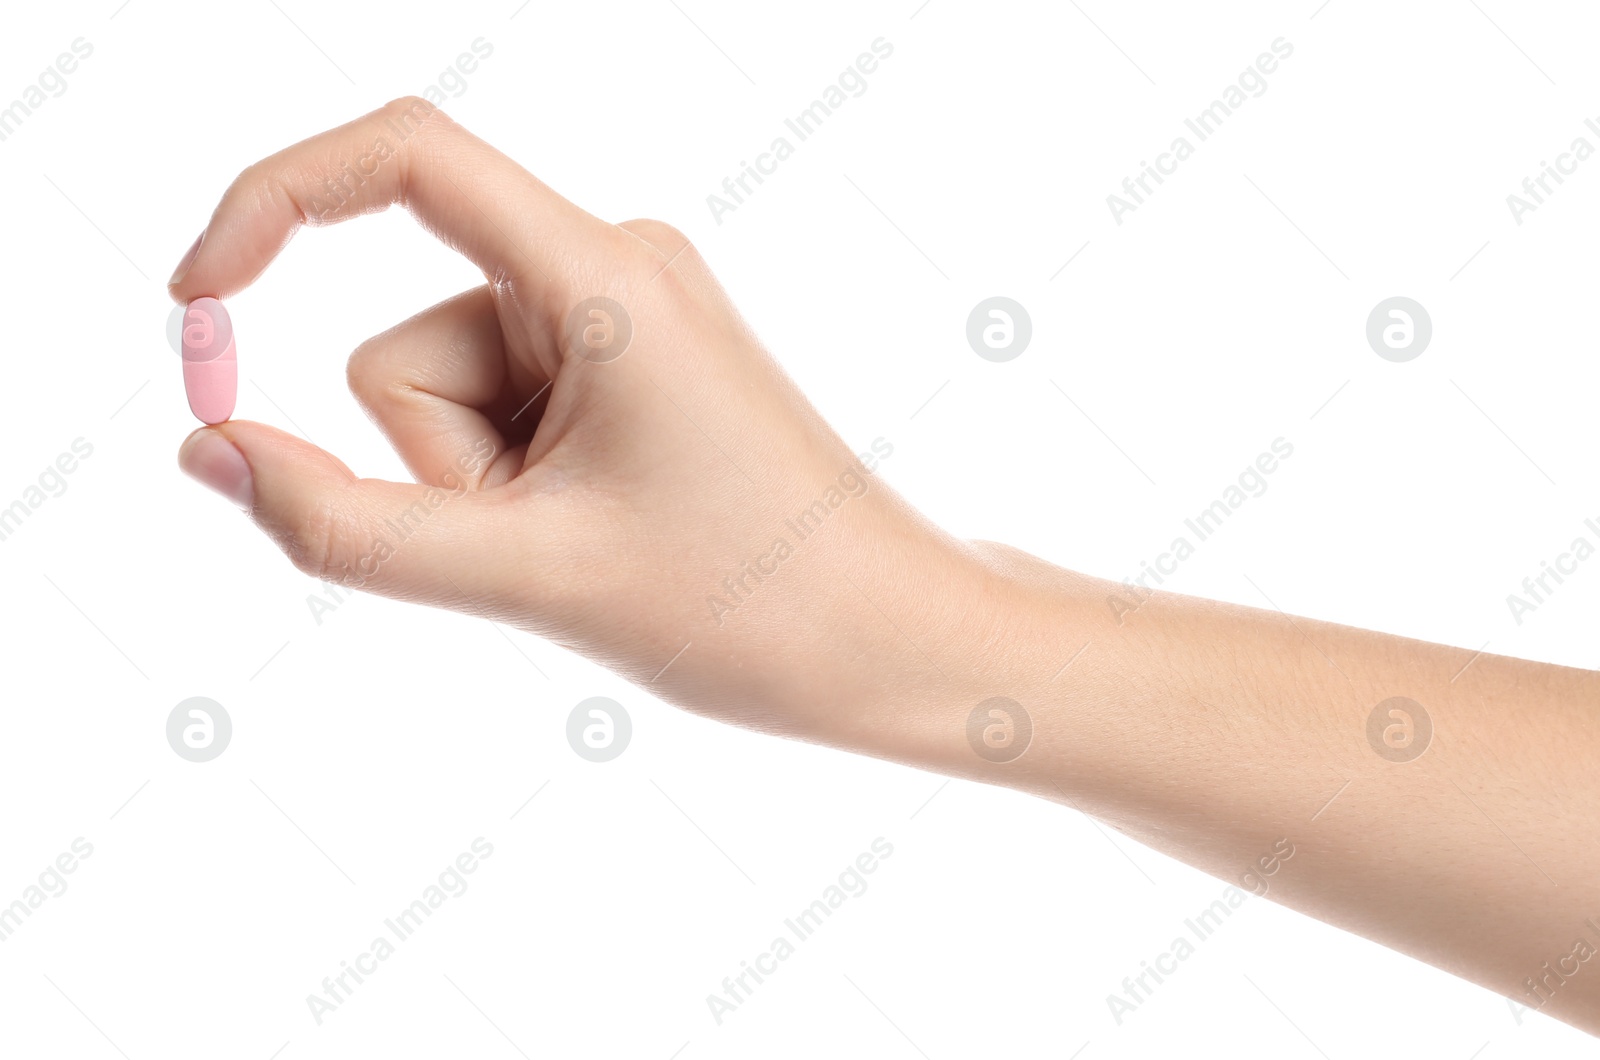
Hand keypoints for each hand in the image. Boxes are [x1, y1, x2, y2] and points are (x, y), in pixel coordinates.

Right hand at [170, 97, 975, 738]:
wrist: (891, 640)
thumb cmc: (751, 607)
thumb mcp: (524, 572)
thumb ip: (346, 525)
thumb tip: (208, 451)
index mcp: (601, 276)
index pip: (404, 157)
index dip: (271, 203)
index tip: (196, 304)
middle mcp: (611, 267)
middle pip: (409, 345)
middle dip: (439, 465)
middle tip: (559, 540)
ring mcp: (620, 317)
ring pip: (448, 394)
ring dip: (482, 488)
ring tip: (594, 542)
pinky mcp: (625, 363)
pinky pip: (500, 411)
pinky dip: (514, 484)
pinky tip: (606, 530)